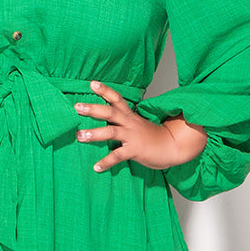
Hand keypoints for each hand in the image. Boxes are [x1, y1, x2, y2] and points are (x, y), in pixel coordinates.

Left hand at [74, 80, 208, 172]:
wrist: (172, 147)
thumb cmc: (151, 137)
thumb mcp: (136, 124)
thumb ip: (122, 120)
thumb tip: (103, 118)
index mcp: (130, 116)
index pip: (116, 99)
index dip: (105, 90)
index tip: (91, 83)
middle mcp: (130, 123)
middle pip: (110, 112)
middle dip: (93, 109)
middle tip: (77, 107)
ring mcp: (132, 136)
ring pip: (111, 132)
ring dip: (94, 133)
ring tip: (79, 136)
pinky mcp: (135, 150)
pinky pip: (118, 156)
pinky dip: (107, 162)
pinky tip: (96, 167)